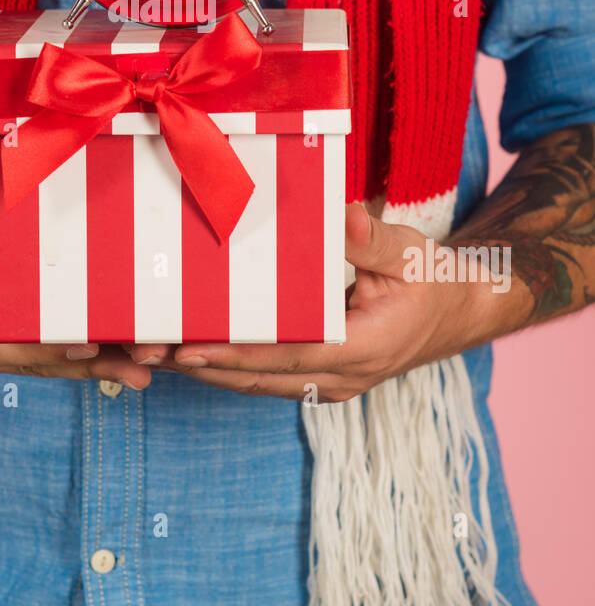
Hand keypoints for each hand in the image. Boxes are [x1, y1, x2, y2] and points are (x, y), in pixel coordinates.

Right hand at [0, 125, 150, 387]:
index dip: (41, 346)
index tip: (86, 342)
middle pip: (26, 361)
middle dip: (83, 363)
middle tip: (140, 366)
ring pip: (38, 366)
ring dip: (91, 367)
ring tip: (146, 371)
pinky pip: (38, 355)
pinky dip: (79, 356)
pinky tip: (127, 358)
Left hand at [129, 203, 520, 400]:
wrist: (460, 311)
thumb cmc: (432, 278)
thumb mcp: (408, 252)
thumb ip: (369, 240)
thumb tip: (341, 219)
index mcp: (361, 349)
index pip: (284, 357)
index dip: (233, 354)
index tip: (186, 348)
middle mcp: (342, 378)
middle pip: (258, 380)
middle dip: (202, 368)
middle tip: (145, 350)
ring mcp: (332, 384)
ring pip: (257, 386)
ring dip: (208, 371)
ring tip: (153, 353)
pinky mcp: (323, 378)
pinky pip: (268, 380)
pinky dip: (230, 368)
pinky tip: (194, 351)